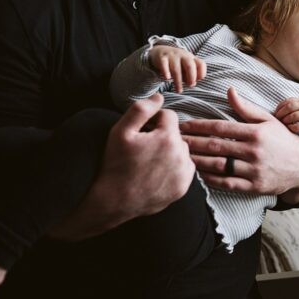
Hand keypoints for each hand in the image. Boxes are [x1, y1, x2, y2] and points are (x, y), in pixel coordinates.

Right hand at [49, 94, 193, 238]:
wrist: (113, 201)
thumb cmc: (115, 165)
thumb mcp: (120, 131)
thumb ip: (141, 109)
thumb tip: (159, 96)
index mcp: (168, 138)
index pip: (168, 116)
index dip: (153, 121)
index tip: (141, 132)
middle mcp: (181, 155)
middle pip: (175, 134)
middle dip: (162, 137)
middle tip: (143, 149)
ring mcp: (184, 173)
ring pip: (181, 151)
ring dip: (169, 152)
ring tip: (148, 162)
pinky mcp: (183, 187)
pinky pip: (184, 169)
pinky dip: (173, 168)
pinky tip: (155, 173)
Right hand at [149, 45, 205, 92]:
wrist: (159, 52)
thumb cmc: (176, 63)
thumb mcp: (185, 66)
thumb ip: (190, 74)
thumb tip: (192, 83)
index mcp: (191, 58)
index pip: (200, 64)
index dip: (201, 73)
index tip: (197, 81)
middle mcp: (183, 55)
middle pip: (190, 65)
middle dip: (191, 76)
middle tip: (190, 86)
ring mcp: (172, 56)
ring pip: (176, 69)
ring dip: (178, 81)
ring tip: (178, 90)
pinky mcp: (162, 58)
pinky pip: (164, 65)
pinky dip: (166, 72)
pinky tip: (167, 78)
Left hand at [181, 87, 298, 197]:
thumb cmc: (283, 140)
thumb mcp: (268, 120)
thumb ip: (246, 108)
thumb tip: (229, 91)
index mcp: (255, 131)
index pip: (220, 128)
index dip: (198, 126)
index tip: (182, 126)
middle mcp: (254, 150)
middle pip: (215, 146)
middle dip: (191, 143)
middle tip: (173, 142)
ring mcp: (254, 170)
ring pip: (218, 166)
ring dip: (197, 162)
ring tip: (180, 158)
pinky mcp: (254, 186)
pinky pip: (227, 183)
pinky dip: (210, 179)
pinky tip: (198, 175)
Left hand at [274, 97, 298, 140]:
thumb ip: (295, 105)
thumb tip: (278, 110)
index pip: (287, 101)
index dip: (279, 107)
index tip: (276, 113)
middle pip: (288, 108)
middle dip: (280, 114)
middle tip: (277, 119)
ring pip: (291, 117)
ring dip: (285, 121)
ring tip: (283, 124)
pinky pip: (297, 126)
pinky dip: (291, 128)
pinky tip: (291, 128)